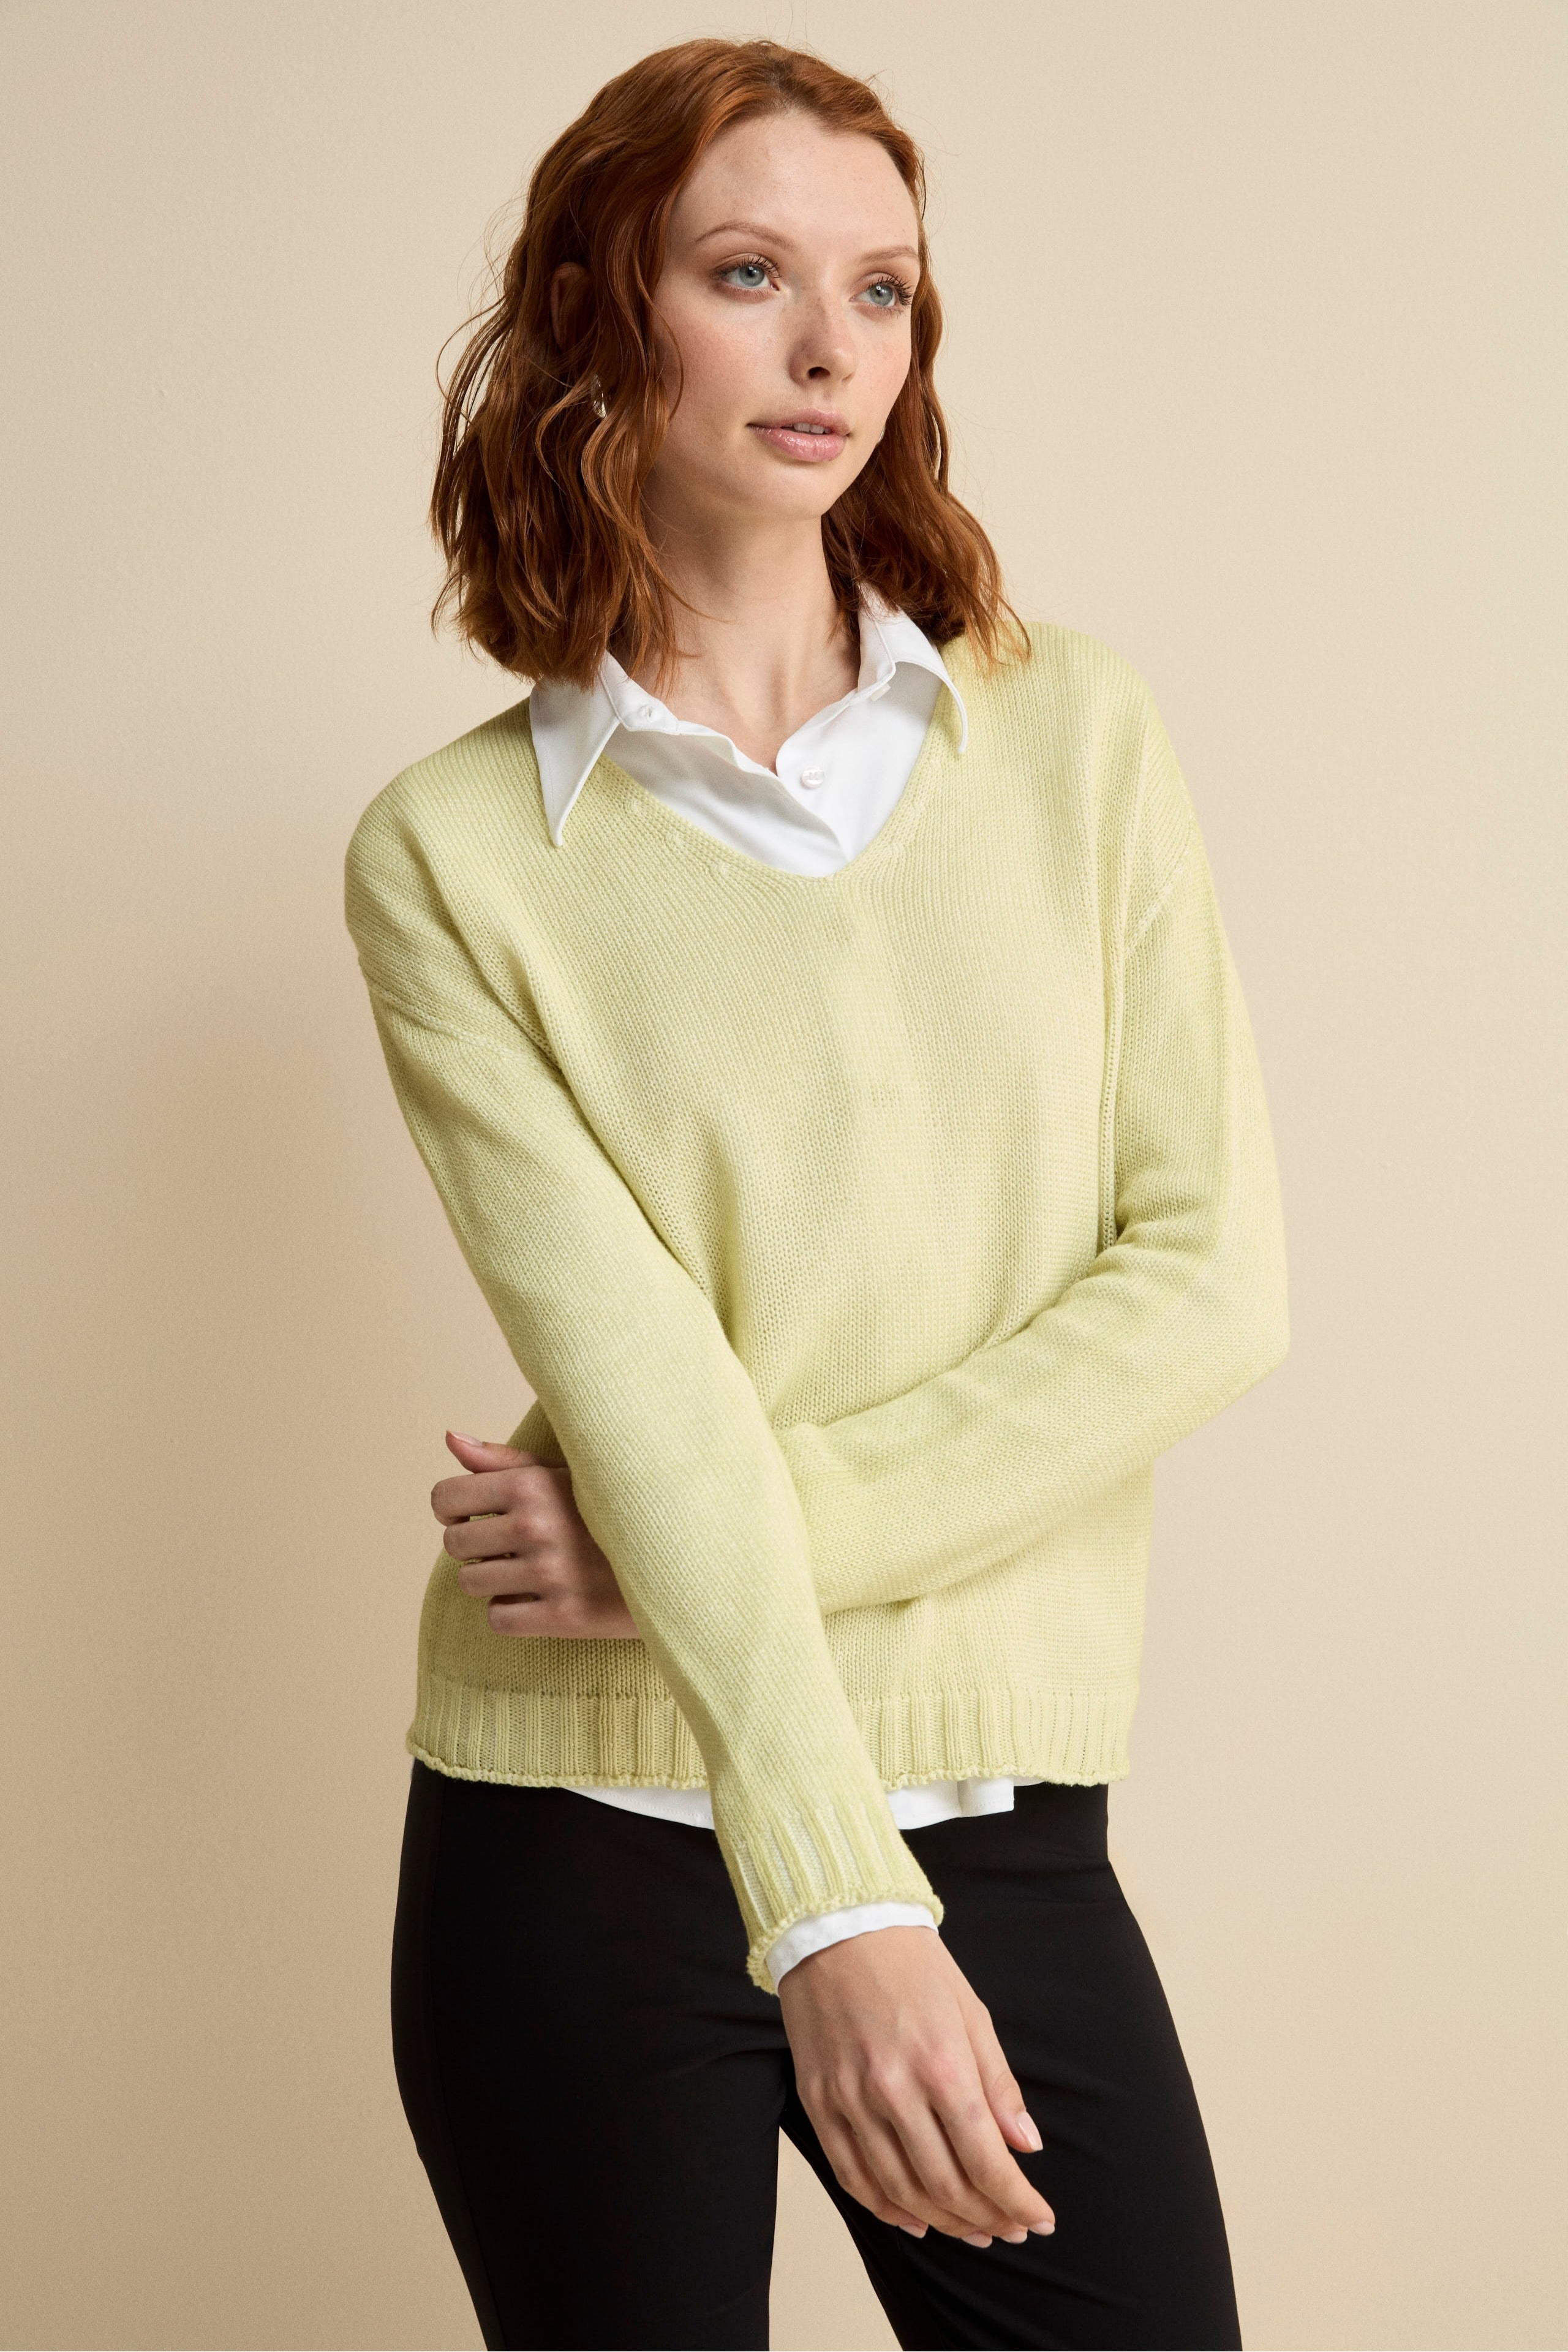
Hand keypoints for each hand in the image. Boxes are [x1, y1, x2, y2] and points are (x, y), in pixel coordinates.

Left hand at [431, 1432, 641, 1638]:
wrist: (677, 1558)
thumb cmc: (611, 1511)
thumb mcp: (564, 1474)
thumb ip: (504, 1460)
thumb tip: (449, 1437)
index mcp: (532, 1485)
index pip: (445, 1497)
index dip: (452, 1508)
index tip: (474, 1514)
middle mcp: (536, 1527)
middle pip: (454, 1542)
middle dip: (475, 1545)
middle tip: (510, 1545)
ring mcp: (549, 1574)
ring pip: (471, 1583)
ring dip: (492, 1580)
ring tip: (528, 1570)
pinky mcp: (563, 1616)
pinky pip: (498, 1618)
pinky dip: (511, 1612)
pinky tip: (539, 1597)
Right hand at [779, 1926, 1054, 2247]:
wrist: (836, 1925)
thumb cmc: (913, 1965)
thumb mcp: (972, 2013)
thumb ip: (999, 2086)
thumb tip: (1027, 2146)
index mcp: (941, 2064)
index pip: (987, 2159)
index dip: (1018, 2200)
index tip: (1041, 2220)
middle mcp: (893, 2089)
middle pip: (946, 2185)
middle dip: (987, 2217)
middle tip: (1011, 2229)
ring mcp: (849, 2099)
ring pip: (901, 2191)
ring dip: (943, 2221)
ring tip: (973, 2229)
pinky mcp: (818, 2102)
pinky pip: (853, 2177)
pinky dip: (887, 2208)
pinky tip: (915, 2219)